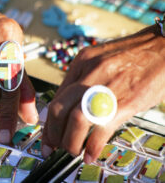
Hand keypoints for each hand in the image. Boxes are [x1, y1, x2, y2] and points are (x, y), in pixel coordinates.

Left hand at [42, 25, 164, 163]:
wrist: (163, 47)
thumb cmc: (132, 55)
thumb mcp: (99, 60)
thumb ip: (82, 80)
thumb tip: (69, 107)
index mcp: (81, 62)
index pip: (55, 97)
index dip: (48, 121)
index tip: (47, 135)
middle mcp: (89, 73)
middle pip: (58, 109)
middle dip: (53, 133)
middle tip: (55, 145)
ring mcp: (107, 87)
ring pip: (76, 120)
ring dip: (70, 142)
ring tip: (73, 151)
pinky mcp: (126, 101)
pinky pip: (102, 128)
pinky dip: (92, 146)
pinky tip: (90, 154)